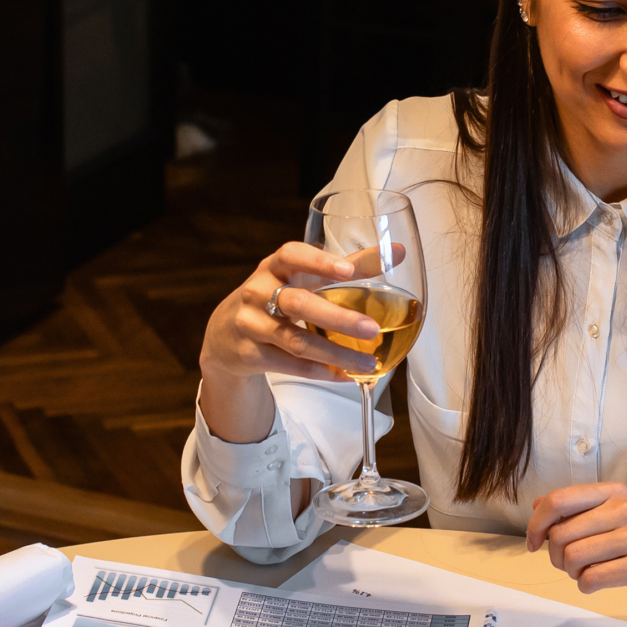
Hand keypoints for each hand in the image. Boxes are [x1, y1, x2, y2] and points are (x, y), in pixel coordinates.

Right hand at [197, 241, 381, 441]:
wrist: (225, 334)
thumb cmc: (278, 296)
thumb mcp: (304, 277)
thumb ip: (352, 265)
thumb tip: (400, 251)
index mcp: (275, 266)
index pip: (291, 255)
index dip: (318, 261)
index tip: (347, 269)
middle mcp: (258, 292)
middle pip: (297, 304)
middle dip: (337, 318)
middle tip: (373, 328)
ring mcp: (250, 324)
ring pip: (295, 341)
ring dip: (335, 353)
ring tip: (368, 363)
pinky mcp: (248, 354)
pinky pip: (289, 365)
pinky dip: (321, 371)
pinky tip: (346, 375)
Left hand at [525, 483, 626, 613]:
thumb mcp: (616, 516)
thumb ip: (578, 510)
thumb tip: (537, 507)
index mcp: (614, 492)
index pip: (559, 500)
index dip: (536, 524)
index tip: (532, 543)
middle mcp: (626, 508)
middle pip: (561, 534)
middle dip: (556, 556)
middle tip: (570, 564)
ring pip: (574, 557)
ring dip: (572, 573)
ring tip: (587, 573)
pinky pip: (593, 579)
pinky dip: (586, 586)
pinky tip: (597, 584)